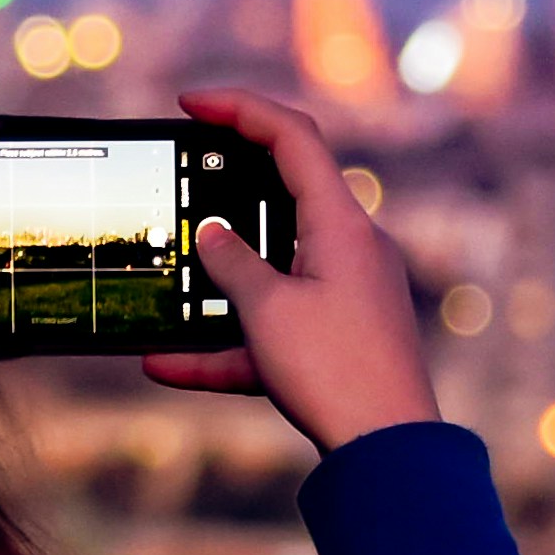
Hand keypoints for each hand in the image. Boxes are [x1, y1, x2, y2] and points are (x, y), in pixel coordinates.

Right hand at [144, 89, 438, 450]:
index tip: (189, 102)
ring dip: (220, 275)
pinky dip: (227, 341)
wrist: (389, 452)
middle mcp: (352, 249)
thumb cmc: (336, 373)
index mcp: (341, 224)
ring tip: (167, 275)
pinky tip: (165, 364)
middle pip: (285, 193)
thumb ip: (232, 264)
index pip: (292, 137)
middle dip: (227, 186)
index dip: (240, 108)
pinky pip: (274, 328)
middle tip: (180, 176)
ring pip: (274, 267)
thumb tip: (212, 234)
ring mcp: (348, 294)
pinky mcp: (340, 337)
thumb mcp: (267, 311)